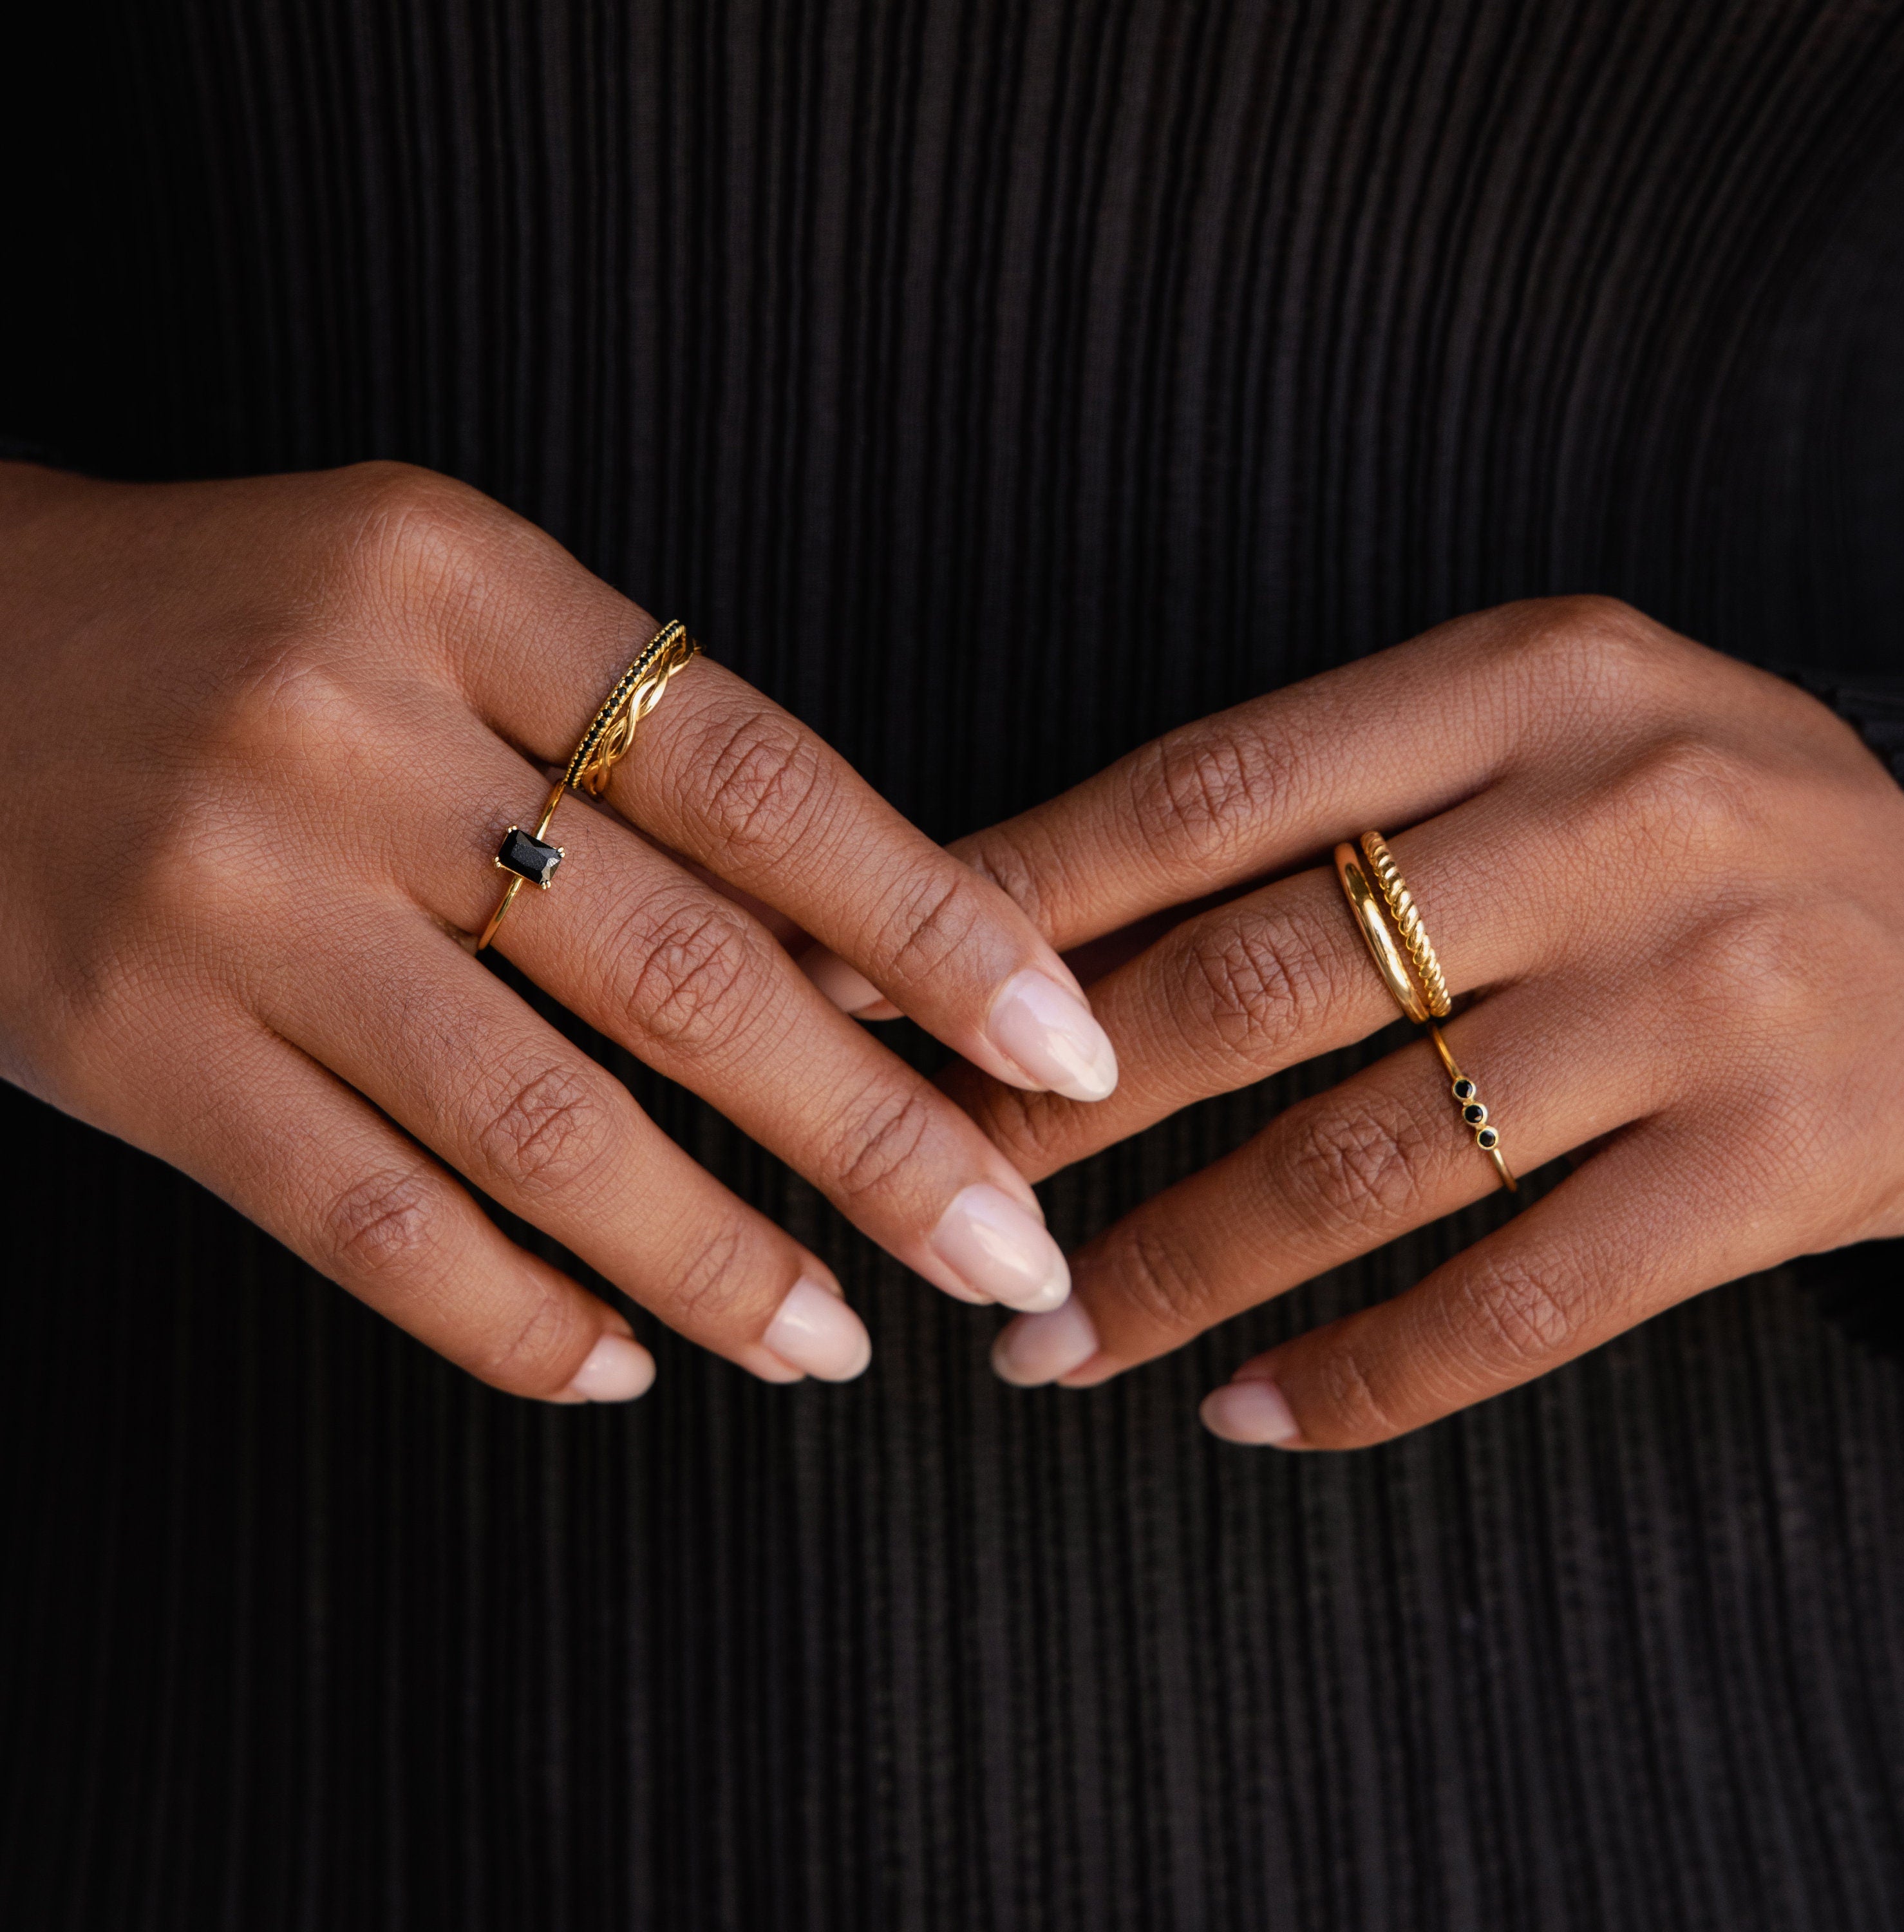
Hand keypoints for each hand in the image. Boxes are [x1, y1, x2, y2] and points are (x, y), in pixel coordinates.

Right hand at [0, 461, 1115, 1400]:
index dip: (936, 929)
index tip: (1062, 1046)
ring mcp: (233, 900)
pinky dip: (515, 1316)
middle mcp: (351, 735)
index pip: (766, 781)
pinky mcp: (132, 1050)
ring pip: (540, 1129)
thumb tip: (848, 963)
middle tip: (1004, 1247)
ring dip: (716, 1260)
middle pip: (684, 973)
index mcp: (459, 587)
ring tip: (837, 1339)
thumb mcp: (432, 615)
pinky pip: (368, 1225)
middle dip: (875, 1138)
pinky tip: (621, 1366)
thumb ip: (622, 760)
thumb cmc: (231, 634)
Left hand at [924, 597, 1903, 1445]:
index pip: (1205, 794)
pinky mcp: (1788, 1159)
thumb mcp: (1539, 746)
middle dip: (1057, 1107)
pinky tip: (1241, 1410)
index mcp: (1528, 676)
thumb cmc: (1699, 835)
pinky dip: (1362, 1372)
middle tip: (932, 1186)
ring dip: (1175, 1267)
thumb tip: (1054, 934)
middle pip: (1258, 979)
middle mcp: (1619, 814)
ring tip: (1043, 1342)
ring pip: (1368, 1160)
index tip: (868, 990)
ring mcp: (1714, 990)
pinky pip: (1524, 1300)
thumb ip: (1331, 811)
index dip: (1015, 904)